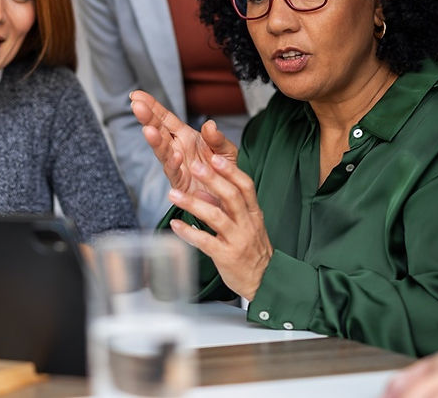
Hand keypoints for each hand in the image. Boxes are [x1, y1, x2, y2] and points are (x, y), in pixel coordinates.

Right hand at [130, 90, 237, 200]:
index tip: (136, 95)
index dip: (152, 106)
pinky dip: (175, 164)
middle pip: (158, 130)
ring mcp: (176, 166)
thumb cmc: (224, 173)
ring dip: (155, 140)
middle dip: (147, 118)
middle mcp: (177, 149)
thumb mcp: (226, 151)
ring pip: (163, 151)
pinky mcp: (181, 183)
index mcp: (185, 137)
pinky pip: (176, 172)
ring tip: (148, 129)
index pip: (165, 118)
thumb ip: (217, 138)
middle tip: (137, 106)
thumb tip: (210, 125)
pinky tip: (175, 155)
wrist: (227, 201)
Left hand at [167, 154, 272, 299]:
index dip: (231, 171)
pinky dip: (189, 232)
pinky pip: (206, 242)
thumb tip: (203, 192)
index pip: (246, 186)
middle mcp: (247, 224)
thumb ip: (226, 207)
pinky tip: (175, 225)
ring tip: (173, 194)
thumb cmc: (251, 250)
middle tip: (194, 167)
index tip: (216, 157)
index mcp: (252, 213)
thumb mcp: (245, 224)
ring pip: (217, 217)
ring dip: (193, 204)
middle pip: (232, 196)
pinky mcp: (227, 256)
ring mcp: (237, 240)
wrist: (264, 281)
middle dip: (213, 180)